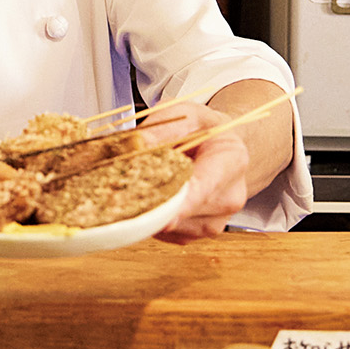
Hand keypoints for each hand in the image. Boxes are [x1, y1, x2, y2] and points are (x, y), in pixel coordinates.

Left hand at [129, 101, 249, 244]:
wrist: (220, 146)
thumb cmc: (203, 130)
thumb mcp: (183, 114)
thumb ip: (159, 129)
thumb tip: (133, 146)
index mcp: (231, 162)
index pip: (204, 188)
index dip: (178, 203)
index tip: (156, 211)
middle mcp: (228, 197)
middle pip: (183, 212)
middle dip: (149, 202)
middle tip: (118, 186)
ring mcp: (215, 220)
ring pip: (171, 227)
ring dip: (149, 210)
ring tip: (139, 185)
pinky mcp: (197, 233)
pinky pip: (168, 234)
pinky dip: (153, 220)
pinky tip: (150, 198)